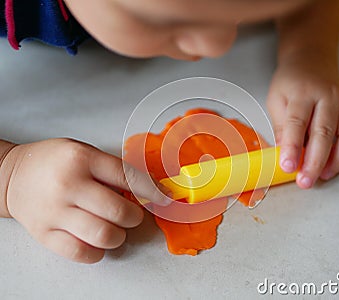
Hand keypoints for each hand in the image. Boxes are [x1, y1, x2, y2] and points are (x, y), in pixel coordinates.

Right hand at [2, 138, 168, 262]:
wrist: (13, 175)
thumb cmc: (54, 162)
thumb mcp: (84, 152)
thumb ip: (112, 170)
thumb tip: (146, 190)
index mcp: (81, 159)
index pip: (128, 177)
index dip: (151, 191)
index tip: (162, 199)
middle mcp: (69, 185)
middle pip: (119, 212)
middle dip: (135, 217)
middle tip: (132, 214)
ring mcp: (55, 212)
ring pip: (104, 235)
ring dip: (119, 236)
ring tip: (116, 228)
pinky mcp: (45, 234)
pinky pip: (81, 252)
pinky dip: (97, 251)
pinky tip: (97, 241)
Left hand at [267, 52, 338, 188]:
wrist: (311, 61)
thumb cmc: (292, 82)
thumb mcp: (276, 99)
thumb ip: (281, 126)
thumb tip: (284, 154)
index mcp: (303, 93)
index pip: (297, 123)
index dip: (292, 147)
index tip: (288, 166)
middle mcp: (328, 96)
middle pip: (324, 132)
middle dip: (314, 161)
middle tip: (305, 181)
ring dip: (338, 160)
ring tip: (323, 175)